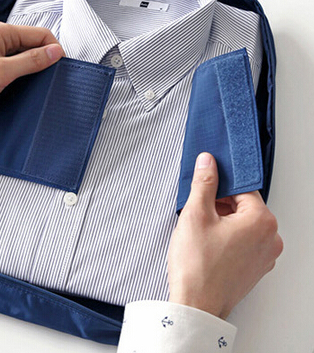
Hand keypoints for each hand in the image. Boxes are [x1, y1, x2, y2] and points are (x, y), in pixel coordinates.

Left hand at [0, 21, 64, 132]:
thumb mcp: (1, 72)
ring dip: (29, 70)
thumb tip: (55, 52)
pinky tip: (17, 89)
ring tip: (31, 87)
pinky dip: (17, 77)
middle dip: (42, 60)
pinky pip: (9, 67)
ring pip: (20, 57)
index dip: (53, 49)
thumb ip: (31, 60)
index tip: (60, 68)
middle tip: (47, 80)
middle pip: (30, 44)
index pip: (38, 33)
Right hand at [167, 152, 282, 319]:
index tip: (204, 186)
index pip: (242, 188)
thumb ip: (204, 183)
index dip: (219, 185)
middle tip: (197, 212)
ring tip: (200, 231)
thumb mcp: (195, 214)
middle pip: (243, 206)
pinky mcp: (255, 268)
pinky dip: (226, 238)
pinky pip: (243, 242)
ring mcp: (265, 256)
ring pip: (242, 224)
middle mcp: (271, 238)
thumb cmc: (197, 265)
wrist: (195, 304)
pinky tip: (206, 244)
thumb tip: (208, 163)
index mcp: (262, 221)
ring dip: (222, 221)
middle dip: (219, 204)